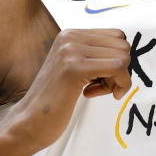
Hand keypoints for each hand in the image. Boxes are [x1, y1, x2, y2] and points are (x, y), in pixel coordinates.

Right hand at [7, 29, 130, 151]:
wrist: (29, 121)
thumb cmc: (54, 100)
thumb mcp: (74, 67)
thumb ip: (94, 55)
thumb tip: (126, 52)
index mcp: (70, 34)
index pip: (116, 36)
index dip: (116, 59)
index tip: (102, 77)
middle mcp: (70, 37)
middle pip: (122, 46)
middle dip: (119, 69)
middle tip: (101, 86)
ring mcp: (71, 51)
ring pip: (123, 57)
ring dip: (117, 79)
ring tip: (96, 90)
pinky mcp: (74, 68)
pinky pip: (117, 68)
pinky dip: (118, 85)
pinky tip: (93, 94)